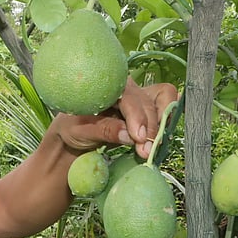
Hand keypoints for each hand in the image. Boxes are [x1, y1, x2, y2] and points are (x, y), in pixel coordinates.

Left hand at [53, 78, 179, 159]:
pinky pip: (164, 110)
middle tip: (145, 151)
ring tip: (150, 149)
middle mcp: (127, 87)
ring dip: (160, 126)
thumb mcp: (81, 130)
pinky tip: (154, 142)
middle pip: (149, 102)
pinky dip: (163, 126)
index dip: (137, 117)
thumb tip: (128, 136)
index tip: (138, 137)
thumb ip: (105, 131)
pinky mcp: (147, 111)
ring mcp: (139, 98)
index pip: (130, 97)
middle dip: (151, 128)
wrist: (74, 136)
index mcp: (108, 85)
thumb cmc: (73, 128)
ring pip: (163, 101)